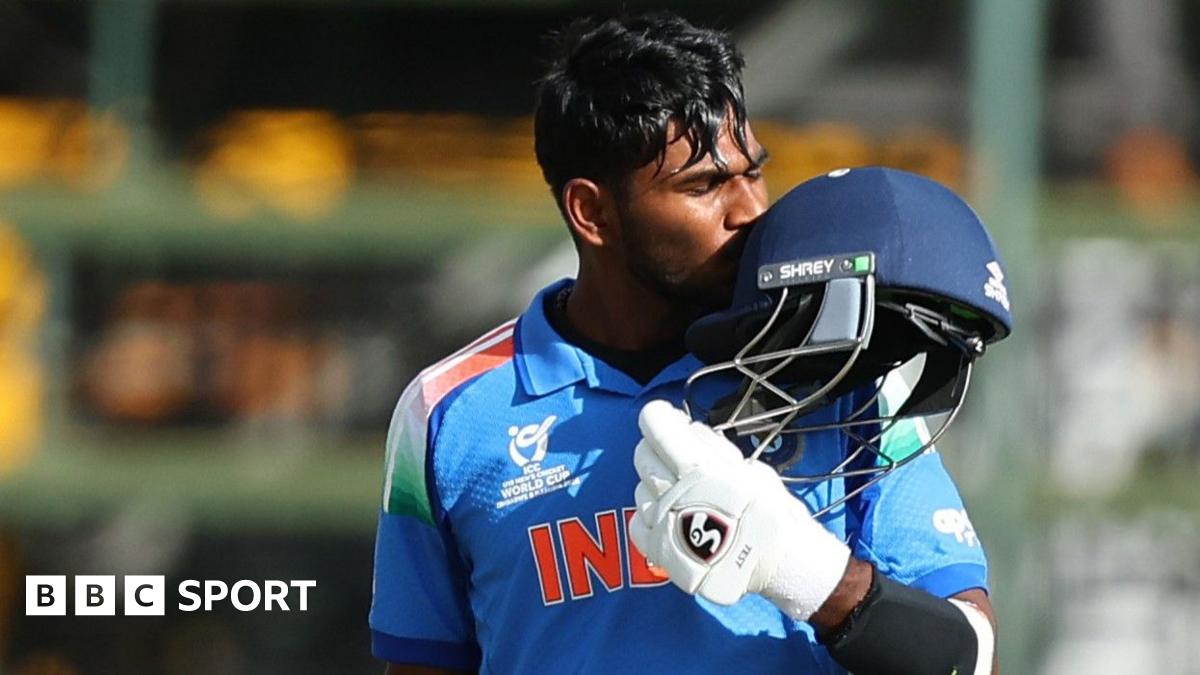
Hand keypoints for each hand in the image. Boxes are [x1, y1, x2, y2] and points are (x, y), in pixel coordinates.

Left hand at [627, 400, 850, 619]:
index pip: (658, 428)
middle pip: (643, 455)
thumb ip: (715, 448)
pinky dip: (649, 515)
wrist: (777, 567)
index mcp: (697, 468)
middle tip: (679, 454)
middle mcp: (673, 493)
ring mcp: (661, 523)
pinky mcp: (657, 550)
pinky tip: (670, 516)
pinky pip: (637, 523)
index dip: (658, 416)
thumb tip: (690, 431)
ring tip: (682, 492)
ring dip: (656, 483)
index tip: (666, 416)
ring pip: (640, 488)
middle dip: (658, 447)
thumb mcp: (751, 468)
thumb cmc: (771, 516)